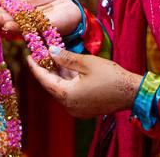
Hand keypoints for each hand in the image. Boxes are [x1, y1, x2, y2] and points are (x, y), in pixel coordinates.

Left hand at [27, 48, 142, 118]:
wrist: (132, 92)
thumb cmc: (111, 76)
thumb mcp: (87, 63)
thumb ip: (66, 58)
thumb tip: (51, 51)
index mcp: (67, 95)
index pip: (45, 80)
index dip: (35, 67)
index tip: (28, 55)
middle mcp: (69, 106)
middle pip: (52, 86)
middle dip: (47, 69)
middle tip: (40, 54)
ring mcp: (77, 109)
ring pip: (62, 90)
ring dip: (58, 75)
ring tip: (53, 58)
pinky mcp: (85, 108)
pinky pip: (71, 94)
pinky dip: (67, 82)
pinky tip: (68, 69)